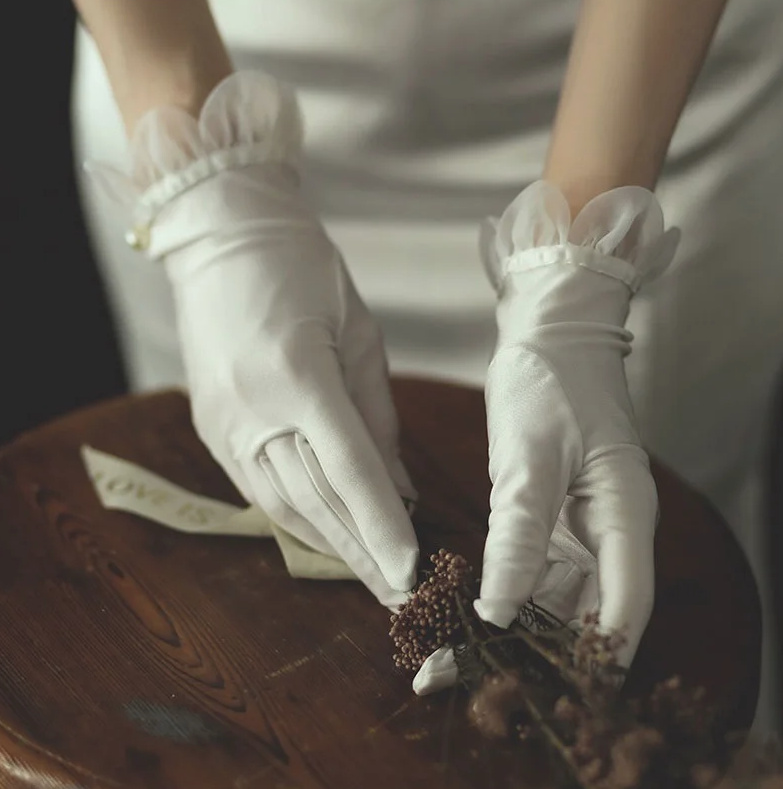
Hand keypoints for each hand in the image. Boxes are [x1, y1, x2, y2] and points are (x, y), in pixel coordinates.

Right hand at [90, 72, 418, 607]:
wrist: (223, 238)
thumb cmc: (303, 271)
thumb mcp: (359, 333)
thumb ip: (378, 416)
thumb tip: (398, 486)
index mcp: (298, 376)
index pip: (351, 472)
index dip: (383, 527)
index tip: (412, 570)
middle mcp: (253, 410)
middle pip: (315, 502)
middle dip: (361, 554)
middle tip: (398, 597)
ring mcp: (223, 423)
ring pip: (281, 505)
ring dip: (328, 546)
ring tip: (367, 577)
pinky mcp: (211, 427)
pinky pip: (256, 488)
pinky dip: (294, 519)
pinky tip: (322, 539)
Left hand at [475, 180, 678, 664]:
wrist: (549, 335)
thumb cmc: (550, 382)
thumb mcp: (530, 457)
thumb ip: (519, 536)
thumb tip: (497, 610)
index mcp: (626, 517)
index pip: (624, 610)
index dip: (588, 660)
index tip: (532, 692)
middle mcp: (611, 533)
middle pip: (585, 614)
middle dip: (532, 652)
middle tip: (462, 676)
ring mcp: (583, 528)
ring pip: (555, 598)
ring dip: (510, 627)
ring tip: (450, 653)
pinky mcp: (554, 518)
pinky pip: (534, 570)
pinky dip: (503, 591)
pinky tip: (464, 608)